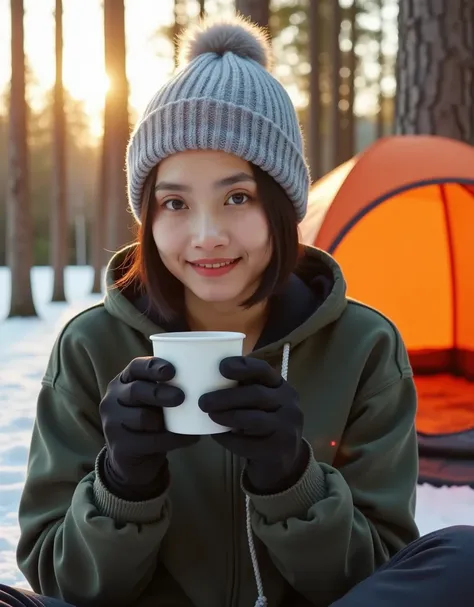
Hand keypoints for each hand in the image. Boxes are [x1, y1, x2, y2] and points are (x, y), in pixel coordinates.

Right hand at [100, 357, 198, 500]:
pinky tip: (191, 438)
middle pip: (136, 391)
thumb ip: (168, 387)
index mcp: (122, 382)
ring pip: (143, 417)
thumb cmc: (150, 421)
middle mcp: (112, 400)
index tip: (172, 370)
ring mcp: (112, 424)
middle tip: (182, 396)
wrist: (132, 460)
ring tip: (189, 418)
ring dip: (167, 419)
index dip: (153, 366)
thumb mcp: (153, 400)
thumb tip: (208, 374)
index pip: (135, 367)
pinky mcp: (120, 447)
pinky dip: (174, 439)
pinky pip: (151, 441)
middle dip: (160, 392)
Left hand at [199, 356, 306, 493]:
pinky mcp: (278, 451)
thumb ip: (244, 390)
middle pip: (257, 395)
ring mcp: (287, 429)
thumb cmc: (264, 425)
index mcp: (282, 388)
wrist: (284, 461)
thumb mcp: (261, 403)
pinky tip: (218, 436)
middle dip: (227, 397)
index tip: (221, 367)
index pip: (264, 370)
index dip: (243, 366)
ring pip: (254, 420)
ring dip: (228, 416)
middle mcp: (290, 406)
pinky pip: (249, 444)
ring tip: (210, 415)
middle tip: (203, 401)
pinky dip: (229, 439)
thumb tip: (207, 377)